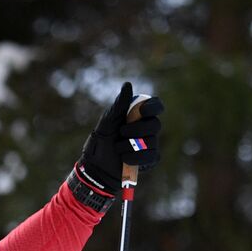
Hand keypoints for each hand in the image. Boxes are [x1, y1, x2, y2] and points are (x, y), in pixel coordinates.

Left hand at [75, 81, 163, 195]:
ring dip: (131, 145)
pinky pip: (150, 156)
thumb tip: (127, 84)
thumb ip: (119, 105)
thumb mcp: (107, 121)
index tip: (143, 111)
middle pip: (156, 124)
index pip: (155, 105)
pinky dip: (134, 157)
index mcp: (138, 116)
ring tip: (117, 148)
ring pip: (152, 141)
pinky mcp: (149, 160)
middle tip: (122, 132)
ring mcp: (149, 144)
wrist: (95, 166)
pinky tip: (123, 158)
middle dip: (137, 129)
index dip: (153, 107)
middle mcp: (146, 129)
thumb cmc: (101, 141)